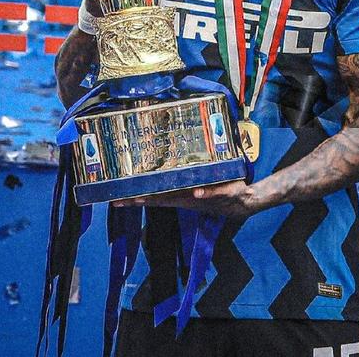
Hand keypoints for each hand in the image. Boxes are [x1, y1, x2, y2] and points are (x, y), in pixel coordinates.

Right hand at [111, 180, 257, 217]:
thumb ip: (184, 172)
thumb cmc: (217, 190)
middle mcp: (187, 197)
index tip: (116, 198)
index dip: (135, 198)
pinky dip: (204, 193)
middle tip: (122, 199)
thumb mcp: (196, 181)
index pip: (154, 197)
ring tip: (149, 197)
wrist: (242, 202)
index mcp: (180, 195)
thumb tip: (166, 157)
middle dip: (141, 199)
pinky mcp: (220, 193)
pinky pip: (211, 192)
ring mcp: (202, 196)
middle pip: (161, 199)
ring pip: (181, 198)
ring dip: (167, 197)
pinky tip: (196, 193)